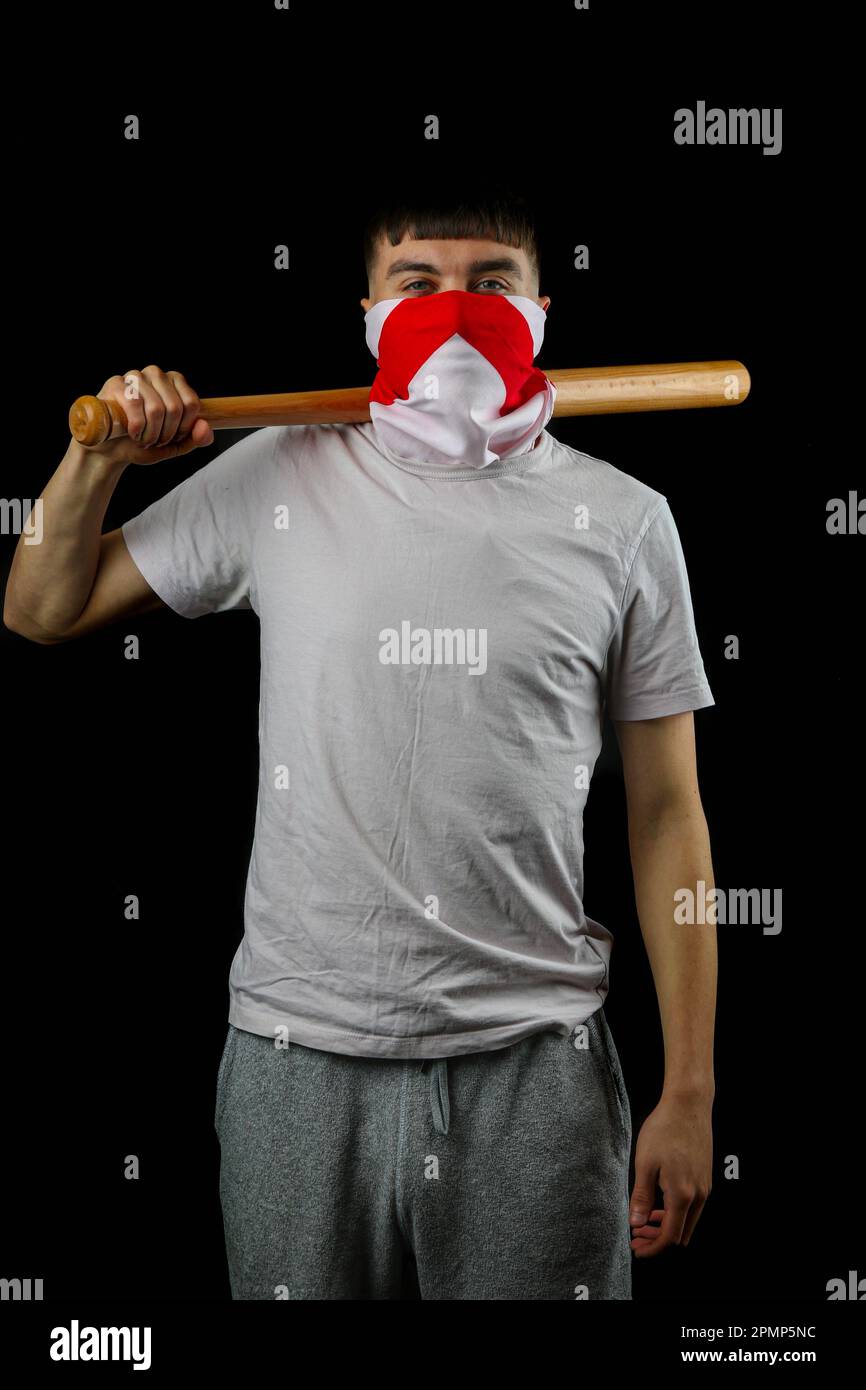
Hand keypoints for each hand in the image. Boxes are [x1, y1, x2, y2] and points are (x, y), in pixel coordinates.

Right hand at [76, 365, 214, 466]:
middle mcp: (156, 374)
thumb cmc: (142, 443)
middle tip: (155, 441)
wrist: (111, 451)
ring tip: (143, 438)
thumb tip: (204, 426)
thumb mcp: (174, 446)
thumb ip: (195, 439)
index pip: (191, 404)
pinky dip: (136, 427)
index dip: (184, 428)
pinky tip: (132, 432)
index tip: (172, 438)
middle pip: (175, 407)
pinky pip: (134, 404)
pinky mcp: (115, 383)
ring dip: (151, 433)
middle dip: (166, 434)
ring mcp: (135, 376)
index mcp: (174, 383)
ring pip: (156, 408)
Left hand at [628, 1090, 712, 1256]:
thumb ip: (642, 1197)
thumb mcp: (645, 1163)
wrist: (689, 1104)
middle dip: (658, 1239)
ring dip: (667, 1226)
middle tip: (636, 1236)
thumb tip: (636, 1224)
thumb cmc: (664, 1129)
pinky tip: (659, 1203)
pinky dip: (676, 1212)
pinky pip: (692, 1206)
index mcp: (682, 1195)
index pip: (669, 1236)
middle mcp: (698, 1195)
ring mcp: (704, 1186)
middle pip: (680, 1233)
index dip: (652, 1248)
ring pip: (687, 1220)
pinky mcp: (705, 1177)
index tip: (636, 1249)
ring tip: (644, 1221)